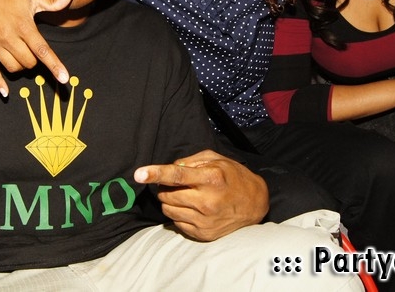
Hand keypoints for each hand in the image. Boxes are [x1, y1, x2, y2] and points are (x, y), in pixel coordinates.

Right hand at [0, 0, 74, 95]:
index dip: (55, 65)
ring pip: (14, 68)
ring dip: (22, 67)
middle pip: (29, 63)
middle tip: (34, 51)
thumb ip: (53, 1)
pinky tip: (6, 92)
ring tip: (22, 56)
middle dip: (36, 62)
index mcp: (23, 26)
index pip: (42, 50)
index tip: (64, 79)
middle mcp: (8, 37)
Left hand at [134, 149, 268, 240]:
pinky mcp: (203, 234)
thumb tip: (169, 168)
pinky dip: (179, 214)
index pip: (177, 176)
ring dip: (170, 201)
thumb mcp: (216, 159)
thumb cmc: (234, 177)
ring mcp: (205, 220)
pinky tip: (192, 208)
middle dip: (165, 188)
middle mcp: (207, 201)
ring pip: (168, 210)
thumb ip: (190, 161)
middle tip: (176, 184)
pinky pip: (177, 223)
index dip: (156, 174)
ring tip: (185, 195)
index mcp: (211, 178)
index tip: (139, 174)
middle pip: (167, 195)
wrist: (255, 203)